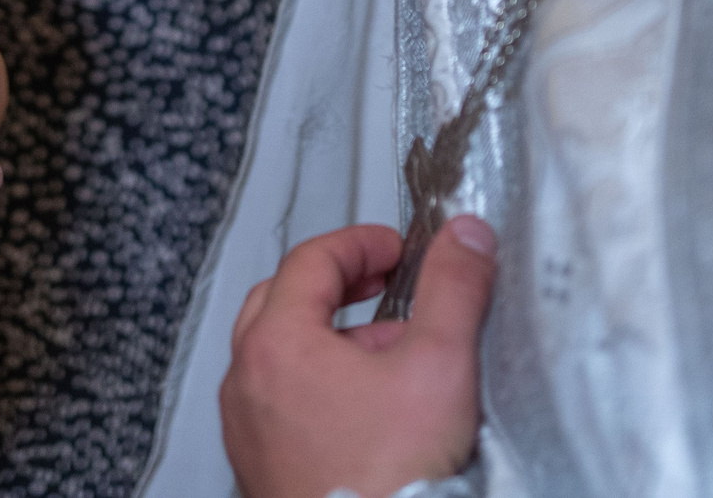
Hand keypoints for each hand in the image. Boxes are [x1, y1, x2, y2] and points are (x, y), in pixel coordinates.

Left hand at [221, 218, 496, 497]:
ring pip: (281, 359)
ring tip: (392, 359)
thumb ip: (454, 290)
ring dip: (333, 342)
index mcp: (278, 345)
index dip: (360, 243)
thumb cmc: (390, 483)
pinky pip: (281, 406)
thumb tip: (464, 239)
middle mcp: (248, 384)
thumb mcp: (440, 367)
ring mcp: (248, 430)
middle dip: (338, 287)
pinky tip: (371, 415)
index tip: (394, 248)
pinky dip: (320, 389)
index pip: (310, 260)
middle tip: (380, 286)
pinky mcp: (260, 470)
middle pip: (282, 303)